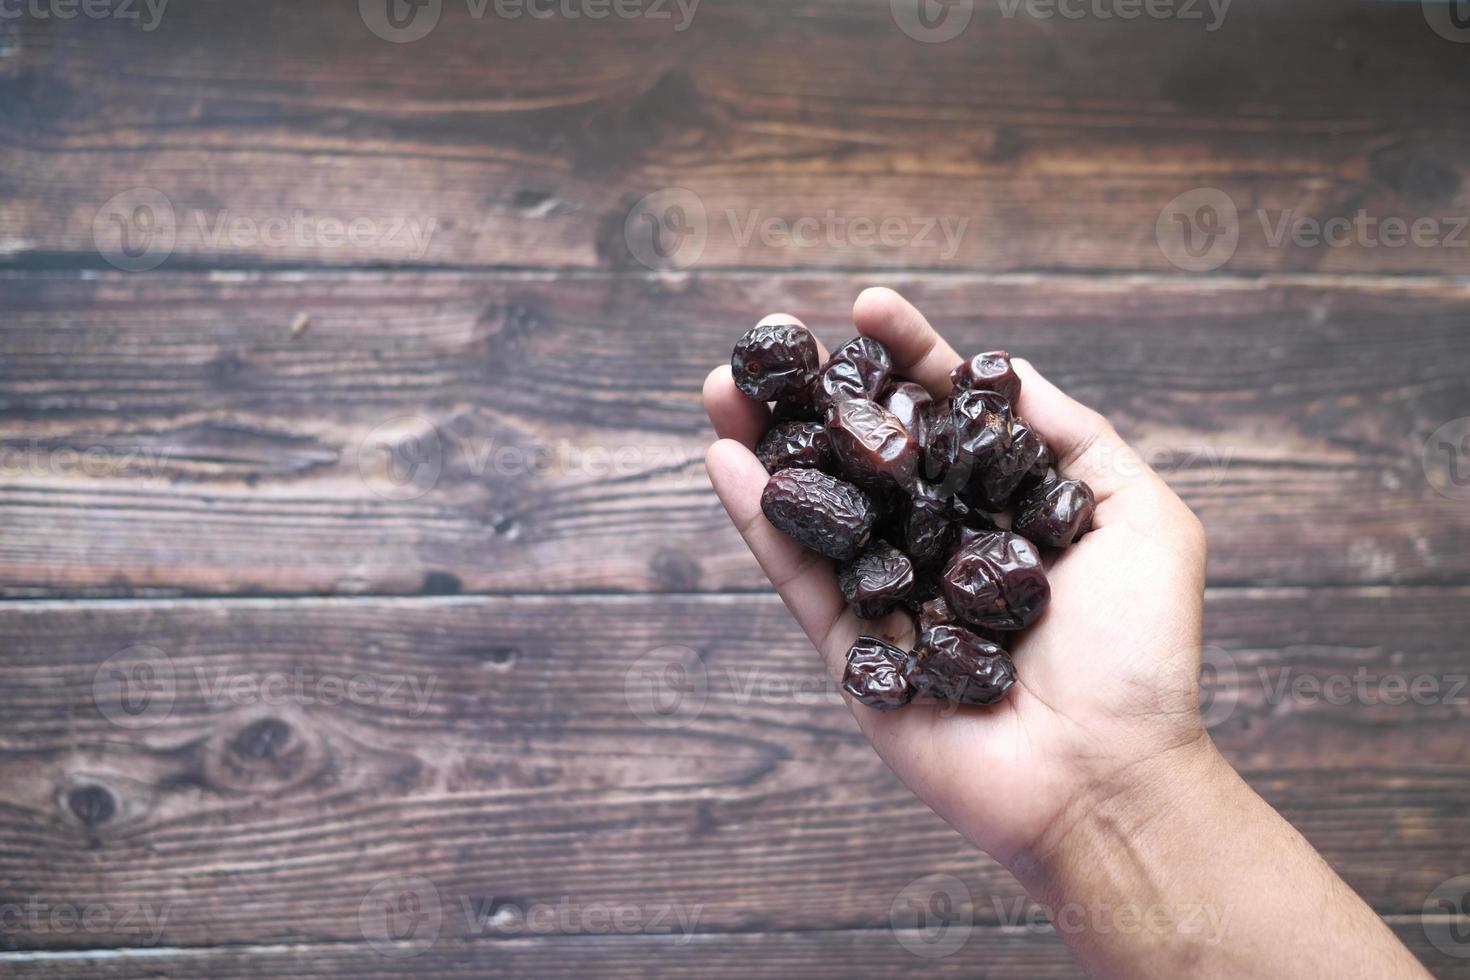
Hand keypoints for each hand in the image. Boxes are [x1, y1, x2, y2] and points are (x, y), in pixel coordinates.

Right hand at [702, 287, 1211, 866]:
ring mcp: (892, 600)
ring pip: (820, 510)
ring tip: (723, 385)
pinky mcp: (853, 658)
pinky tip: (726, 460)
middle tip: (771, 338)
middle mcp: (940, 548)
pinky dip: (759, 522)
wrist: (1107, 775)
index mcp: (1002, 513)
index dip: (907, 360)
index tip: (868, 307)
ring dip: (768, 445)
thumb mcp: (1139, 515)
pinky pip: (798, 581)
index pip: (944, 419)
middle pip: (866, 457)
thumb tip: (1005, 370)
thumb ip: (1072, 437)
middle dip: (818, 396)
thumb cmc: (1141, 652)